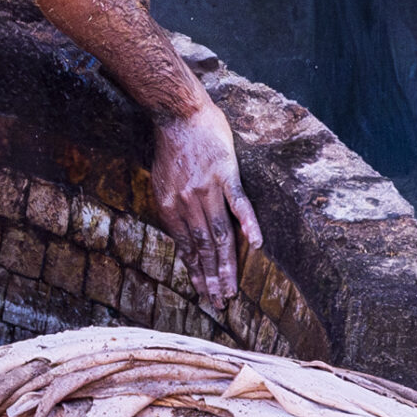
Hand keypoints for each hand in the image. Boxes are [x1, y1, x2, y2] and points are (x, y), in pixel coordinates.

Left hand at [150, 101, 261, 307]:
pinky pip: (240, 205)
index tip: (203, 293)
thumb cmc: (171, 146)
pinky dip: (249, 224)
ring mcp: (208, 190)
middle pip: (203, 247)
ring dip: (226, 265)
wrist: (178, 113)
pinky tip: (255, 246)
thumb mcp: (161, 181)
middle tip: (219, 303)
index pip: (186, 247)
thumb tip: (181, 234)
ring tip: (231, 290)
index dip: (196, 272)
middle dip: (211, 278)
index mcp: (169, 206)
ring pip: (219, 234)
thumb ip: (172, 207)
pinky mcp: (227, 175)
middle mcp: (187, 203)